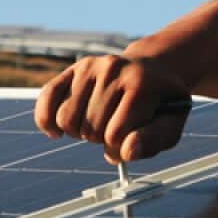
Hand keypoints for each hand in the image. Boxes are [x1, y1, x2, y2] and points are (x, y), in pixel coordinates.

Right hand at [34, 54, 191, 163]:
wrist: (154, 70)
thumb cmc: (161, 104)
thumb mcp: (171, 124)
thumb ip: (154, 140)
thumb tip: (128, 152)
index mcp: (141, 84)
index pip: (115, 135)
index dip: (120, 149)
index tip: (130, 142)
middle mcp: (114, 70)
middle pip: (90, 129)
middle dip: (101, 140)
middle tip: (116, 130)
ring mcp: (92, 66)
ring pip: (65, 119)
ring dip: (79, 132)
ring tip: (98, 124)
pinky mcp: (75, 68)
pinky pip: (47, 99)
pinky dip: (46, 121)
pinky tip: (56, 132)